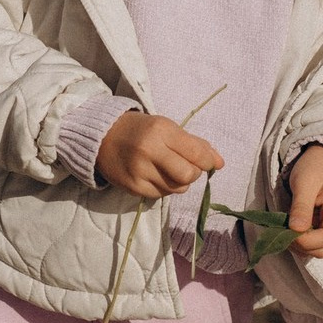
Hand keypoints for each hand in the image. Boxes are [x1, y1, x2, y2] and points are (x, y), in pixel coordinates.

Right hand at [97, 112, 222, 198]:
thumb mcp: (167, 128)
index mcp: (161, 130)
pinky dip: (164, 188)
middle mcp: (149, 150)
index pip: (197, 153)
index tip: (208, 162)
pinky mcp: (133, 187)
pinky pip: (161, 195)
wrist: (102, 137)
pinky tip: (156, 176)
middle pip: (189, 175)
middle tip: (186, 166)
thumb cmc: (141, 130)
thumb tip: (220, 163)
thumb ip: (195, 144)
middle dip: (193, 174)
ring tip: (168, 170)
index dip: (208, 161)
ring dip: (179, 182)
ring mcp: (139, 171)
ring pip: (176, 188)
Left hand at [287, 145, 322, 257]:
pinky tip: (291, 226)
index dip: (305, 241)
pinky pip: (314, 242)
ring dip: (299, 244)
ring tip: (285, 227)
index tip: (287, 230)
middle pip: (322, 250)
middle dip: (300, 245)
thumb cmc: (316, 167)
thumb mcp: (305, 182)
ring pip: (317, 249)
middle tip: (282, 229)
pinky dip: (300, 239)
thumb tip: (295, 230)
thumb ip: (301, 206)